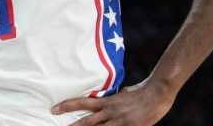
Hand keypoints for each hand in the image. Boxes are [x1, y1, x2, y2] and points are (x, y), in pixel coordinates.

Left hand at [52, 79, 175, 125]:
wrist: (157, 93)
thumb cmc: (141, 92)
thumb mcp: (122, 94)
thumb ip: (112, 100)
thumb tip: (103, 101)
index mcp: (108, 102)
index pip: (83, 104)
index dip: (68, 106)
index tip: (55, 109)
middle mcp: (111, 112)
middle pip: (87, 122)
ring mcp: (120, 122)